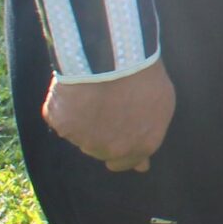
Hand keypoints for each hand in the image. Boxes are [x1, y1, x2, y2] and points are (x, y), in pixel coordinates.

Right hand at [43, 61, 175, 172]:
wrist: (114, 58)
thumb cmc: (143, 75)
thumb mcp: (163, 103)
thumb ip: (152, 131)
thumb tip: (142, 165)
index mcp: (140, 146)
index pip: (127, 162)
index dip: (122, 152)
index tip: (118, 139)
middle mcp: (110, 150)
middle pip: (101, 148)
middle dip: (103, 131)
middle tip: (107, 102)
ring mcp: (82, 139)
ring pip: (80, 133)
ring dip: (85, 117)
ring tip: (94, 89)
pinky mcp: (59, 123)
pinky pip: (59, 115)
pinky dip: (65, 103)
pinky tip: (75, 87)